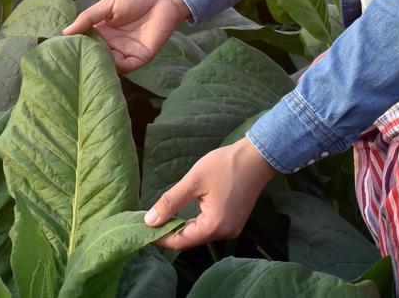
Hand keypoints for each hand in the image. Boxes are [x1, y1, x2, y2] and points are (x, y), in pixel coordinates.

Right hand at [60, 0, 189, 73]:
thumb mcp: (107, 4)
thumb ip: (88, 18)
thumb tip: (65, 32)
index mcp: (102, 31)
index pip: (86, 43)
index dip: (76, 47)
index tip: (61, 52)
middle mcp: (112, 44)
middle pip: (96, 56)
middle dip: (86, 60)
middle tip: (72, 62)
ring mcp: (126, 51)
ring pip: (109, 65)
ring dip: (101, 64)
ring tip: (89, 62)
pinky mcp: (141, 57)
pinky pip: (127, 67)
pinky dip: (117, 68)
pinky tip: (109, 62)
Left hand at [142, 137, 279, 249]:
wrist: (257, 157)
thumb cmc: (226, 165)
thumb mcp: (194, 181)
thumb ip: (170, 202)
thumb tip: (149, 220)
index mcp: (214, 226)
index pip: (180, 241)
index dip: (159, 237)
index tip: (141, 230)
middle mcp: (224, 233)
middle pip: (189, 240)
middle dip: (167, 232)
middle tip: (146, 222)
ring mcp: (231, 229)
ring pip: (198, 234)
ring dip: (179, 228)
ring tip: (159, 218)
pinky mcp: (233, 221)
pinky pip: (208, 227)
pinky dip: (193, 224)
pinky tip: (180, 216)